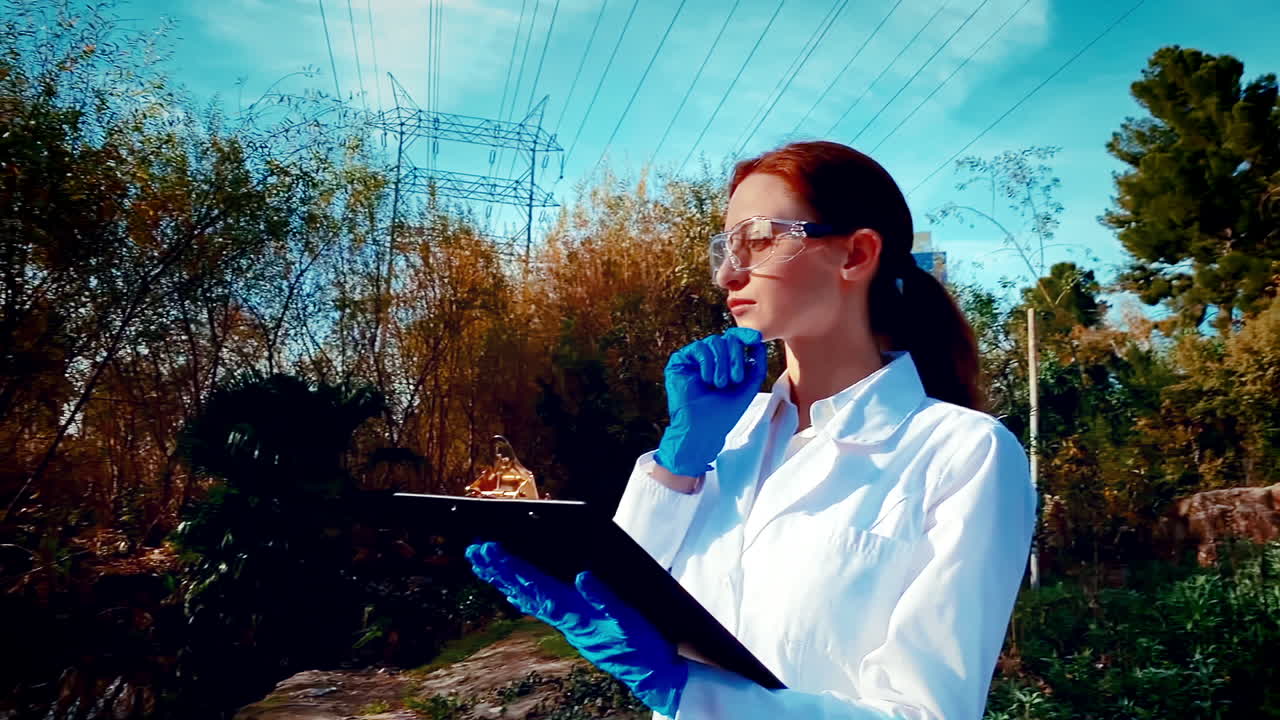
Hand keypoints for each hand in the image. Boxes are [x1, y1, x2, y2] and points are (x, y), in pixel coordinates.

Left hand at [466, 542, 687, 716]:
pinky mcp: (575, 626)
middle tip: (473, 551)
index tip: (490, 550)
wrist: (650, 674)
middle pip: (525, 591)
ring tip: (483, 565)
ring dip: (505, 581)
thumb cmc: (642, 647)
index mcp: (575, 613)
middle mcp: (565, 618)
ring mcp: (568, 624)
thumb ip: (605, 598)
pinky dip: (524, 596)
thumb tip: (583, 575)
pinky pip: (541, 608)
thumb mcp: (629, 620)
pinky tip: (514, 591)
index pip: (536, 585)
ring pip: (529, 599)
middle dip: (499, 570)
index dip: (512, 567)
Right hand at [656, 327, 767, 476]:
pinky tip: (707, 380)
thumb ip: (757, 364)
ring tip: (720, 384)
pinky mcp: (679, 362)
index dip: (745, 336)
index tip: (756, 340)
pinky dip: (707, 362)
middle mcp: (709, 358)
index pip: (735, 340)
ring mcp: (694, 359)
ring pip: (714, 341)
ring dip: (722, 363)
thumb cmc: (726, 411)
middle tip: (736, 379)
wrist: (704, 428)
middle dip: (735, 357)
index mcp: (724, 362)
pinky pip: (698, 348)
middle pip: (727, 338)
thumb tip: (759, 342)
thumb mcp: (749, 385)